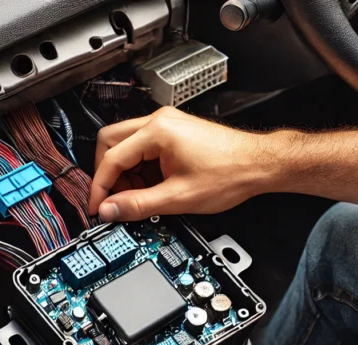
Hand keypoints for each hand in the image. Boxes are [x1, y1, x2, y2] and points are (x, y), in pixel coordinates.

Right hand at [90, 107, 271, 221]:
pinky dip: (140, 168)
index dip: (100, 187)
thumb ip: (139, 205)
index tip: (98, 206)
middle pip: (110, 142)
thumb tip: (110, 210)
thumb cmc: (230, 173)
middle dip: (108, 174)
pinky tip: (153, 187)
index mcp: (157, 132)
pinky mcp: (174, 132)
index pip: (111, 158)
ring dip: (125, 172)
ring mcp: (167, 125)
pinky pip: (143, 147)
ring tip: (139, 196)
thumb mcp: (179, 197)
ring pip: (126, 144)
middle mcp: (159, 121)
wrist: (259, 164)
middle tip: (114, 198)